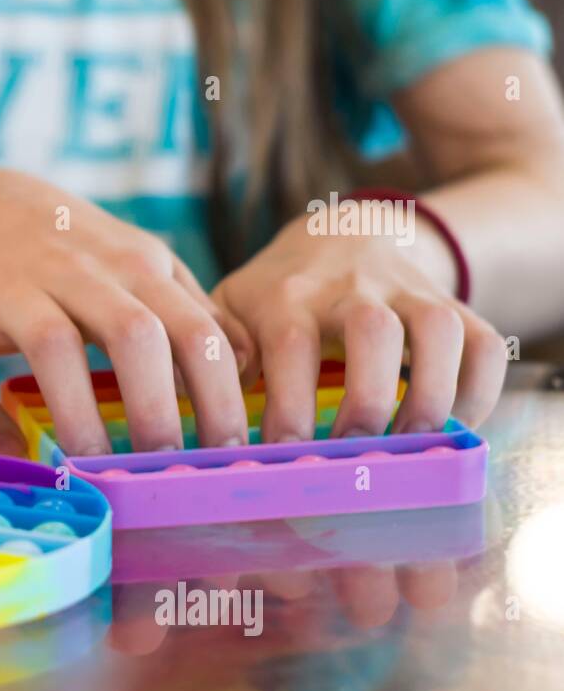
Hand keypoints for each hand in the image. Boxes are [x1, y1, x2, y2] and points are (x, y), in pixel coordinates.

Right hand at [0, 169, 252, 456]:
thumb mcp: (145, 266)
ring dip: (75, 414)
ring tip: (90, 466)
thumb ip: (196, 312)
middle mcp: (77, 270)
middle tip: (158, 468)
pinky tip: (8, 447)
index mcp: (136, 265)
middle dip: (153, 408)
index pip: (192, 329)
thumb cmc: (79, 254)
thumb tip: (252, 369)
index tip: (226, 449)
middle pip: (131, 333)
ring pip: (50, 346)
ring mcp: (11, 287)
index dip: (217, 392)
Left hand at [212, 210, 506, 440]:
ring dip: (430, 394)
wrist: (343, 233)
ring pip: (437, 329)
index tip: (283, 456)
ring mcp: (406, 292)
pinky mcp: (450, 304)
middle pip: (371, 331)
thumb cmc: (275, 293)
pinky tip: (454, 430)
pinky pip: (483, 341)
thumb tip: (208, 405)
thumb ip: (217, 351)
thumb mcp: (231, 308)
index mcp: (287, 295)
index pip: (290, 346)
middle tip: (354, 456)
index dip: (289, 406)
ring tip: (412, 447)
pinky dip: (480, 390)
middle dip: (366, 401)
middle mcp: (350, 288)